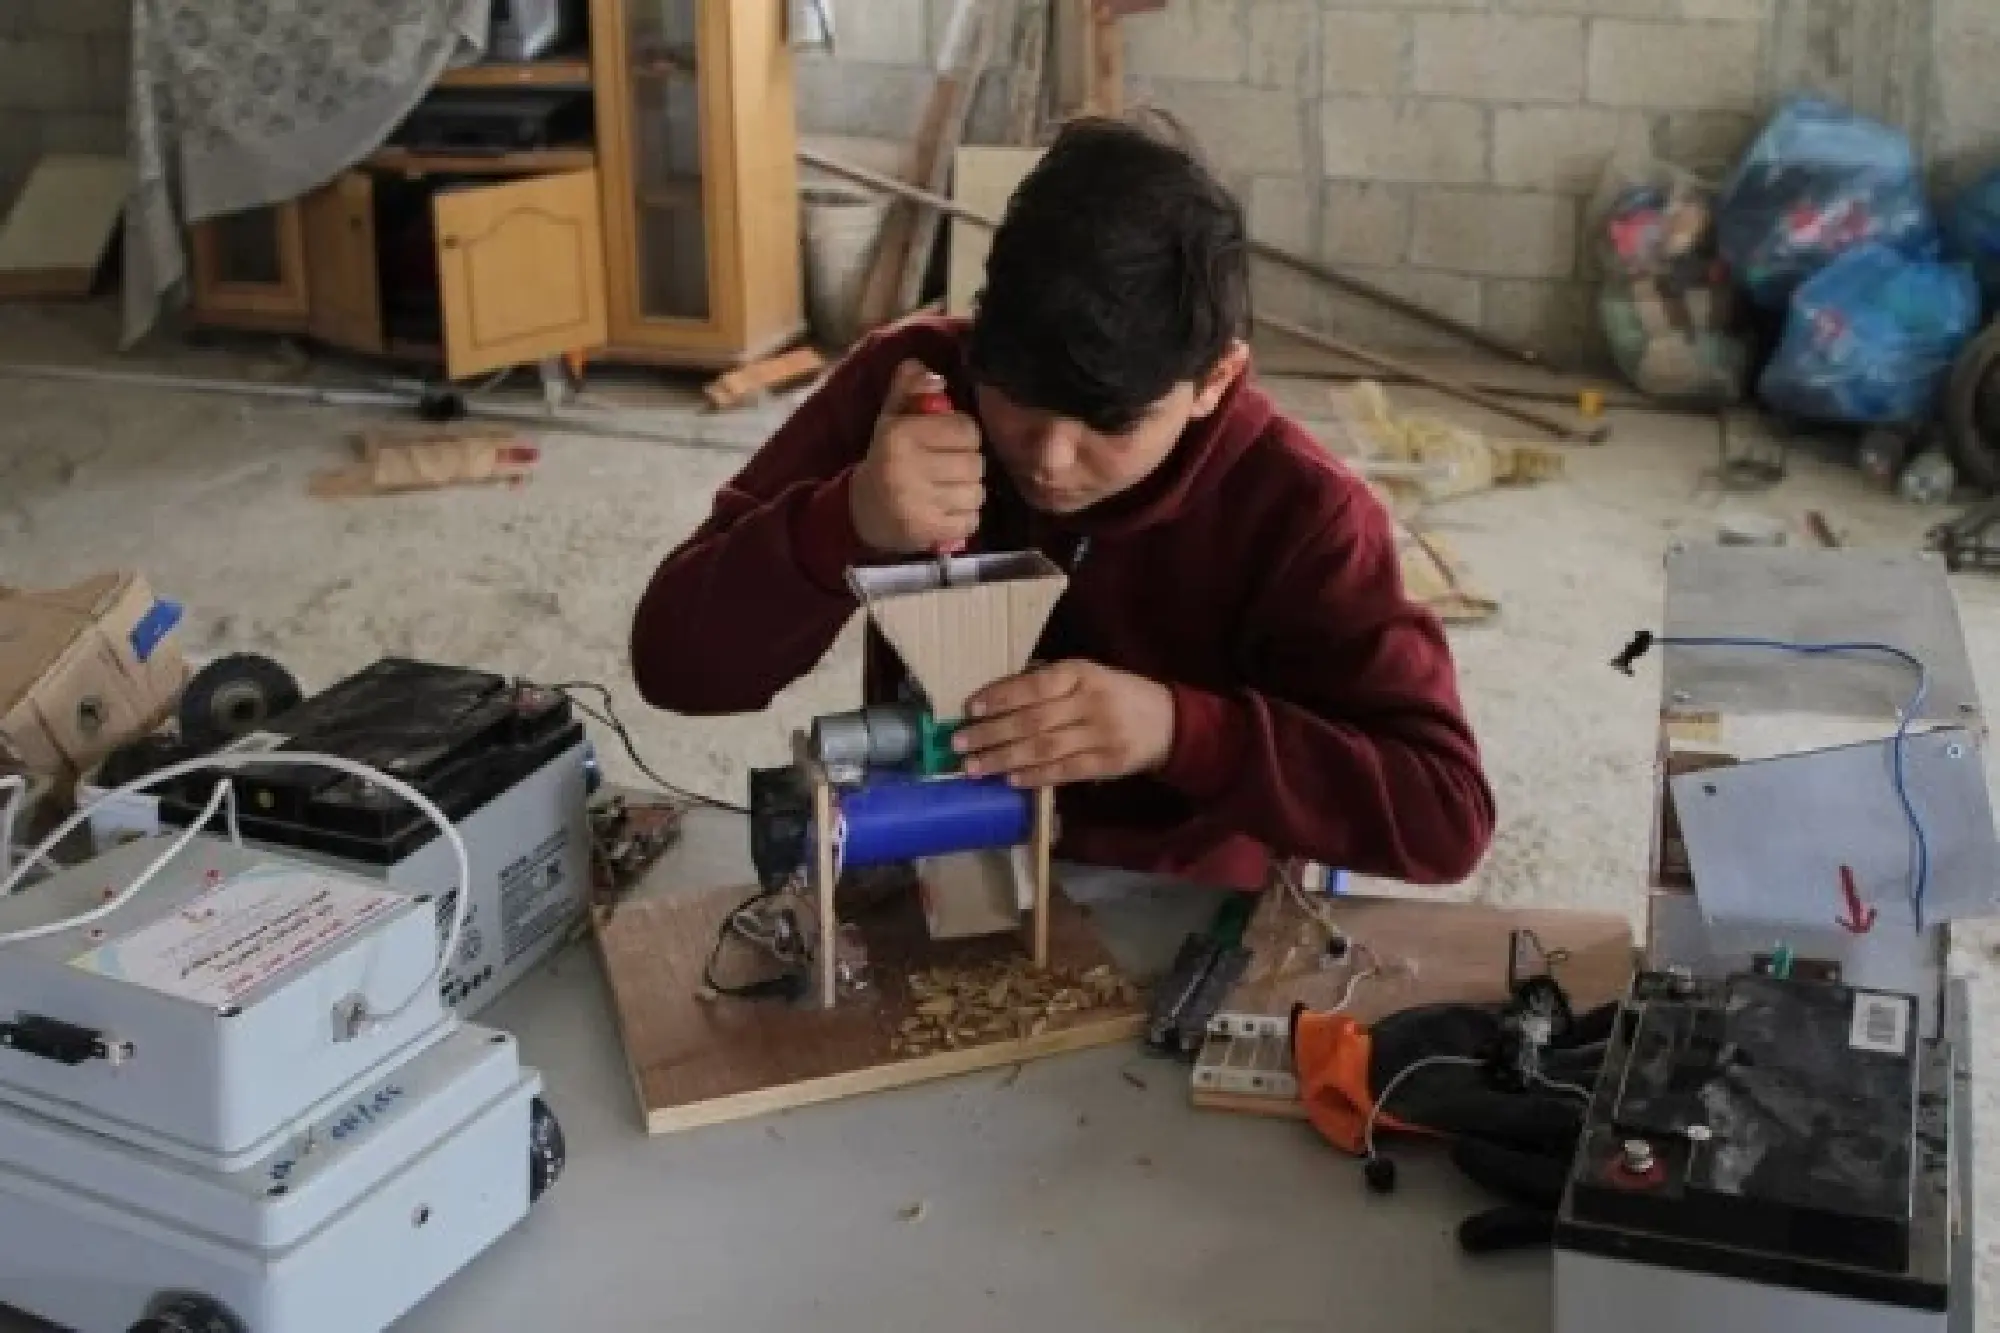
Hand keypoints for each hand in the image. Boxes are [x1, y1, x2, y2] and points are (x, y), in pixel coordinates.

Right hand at [849, 360, 983, 555]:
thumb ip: (909, 388)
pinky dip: (964, 517)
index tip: (948, 442)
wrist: (861, 512)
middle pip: (975, 463)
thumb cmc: (885, 458)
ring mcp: (918, 504)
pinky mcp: (928, 532)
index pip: (966, 429)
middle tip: (948, 469)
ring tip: (947, 491)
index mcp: (900, 435)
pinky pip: (971, 521)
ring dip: (968, 492)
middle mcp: (907, 469)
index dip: (963, 435)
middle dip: (967, 465)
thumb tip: (932, 374)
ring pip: (976, 493)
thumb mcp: (892, 418)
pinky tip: (945, 511)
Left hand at [955, 661, 1175, 786]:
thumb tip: (994, 697)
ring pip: (1044, 748)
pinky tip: (1010, 780)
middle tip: (958, 744)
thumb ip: (1048, 683)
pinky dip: (1035, 776)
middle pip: (1032, 719)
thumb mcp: (1087, 676)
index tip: (969, 709)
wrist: (1168, 721)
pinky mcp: (1108, 763)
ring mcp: (1101, 734)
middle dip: (991, 733)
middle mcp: (1090, 701)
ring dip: (1004, 759)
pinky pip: (1065, 771)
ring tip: (974, 768)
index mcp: (1082, 673)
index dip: (1000, 696)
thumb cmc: (1116, 694)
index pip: (1034, 684)